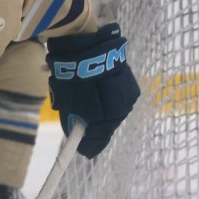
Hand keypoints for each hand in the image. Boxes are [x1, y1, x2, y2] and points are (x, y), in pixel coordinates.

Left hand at [46, 22, 139, 158]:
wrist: (88, 47)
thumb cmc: (72, 78)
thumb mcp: (67, 103)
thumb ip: (72, 122)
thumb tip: (77, 134)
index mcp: (103, 118)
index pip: (97, 141)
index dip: (88, 146)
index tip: (82, 150)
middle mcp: (120, 111)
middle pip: (107, 129)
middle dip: (96, 130)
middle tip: (84, 130)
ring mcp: (128, 99)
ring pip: (114, 116)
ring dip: (104, 116)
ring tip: (93, 110)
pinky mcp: (132, 88)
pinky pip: (119, 103)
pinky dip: (110, 103)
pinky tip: (102, 97)